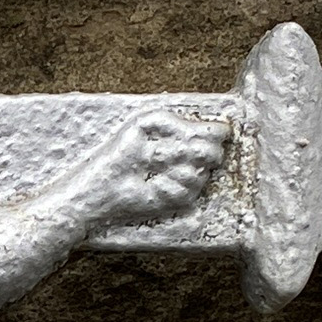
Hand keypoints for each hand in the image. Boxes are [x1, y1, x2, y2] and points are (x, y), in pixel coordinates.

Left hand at [91, 105, 228, 228]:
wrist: (105, 185)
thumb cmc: (122, 152)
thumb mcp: (148, 124)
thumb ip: (179, 122)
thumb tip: (212, 131)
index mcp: (183, 136)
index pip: (215, 132)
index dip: (216, 133)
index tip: (212, 133)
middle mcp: (188, 158)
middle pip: (216, 153)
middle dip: (203, 151)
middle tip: (184, 149)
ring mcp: (184, 179)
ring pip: (202, 173)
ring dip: (179, 168)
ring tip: (156, 164)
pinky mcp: (177, 199)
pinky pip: (187, 191)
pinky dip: (171, 185)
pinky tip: (155, 184)